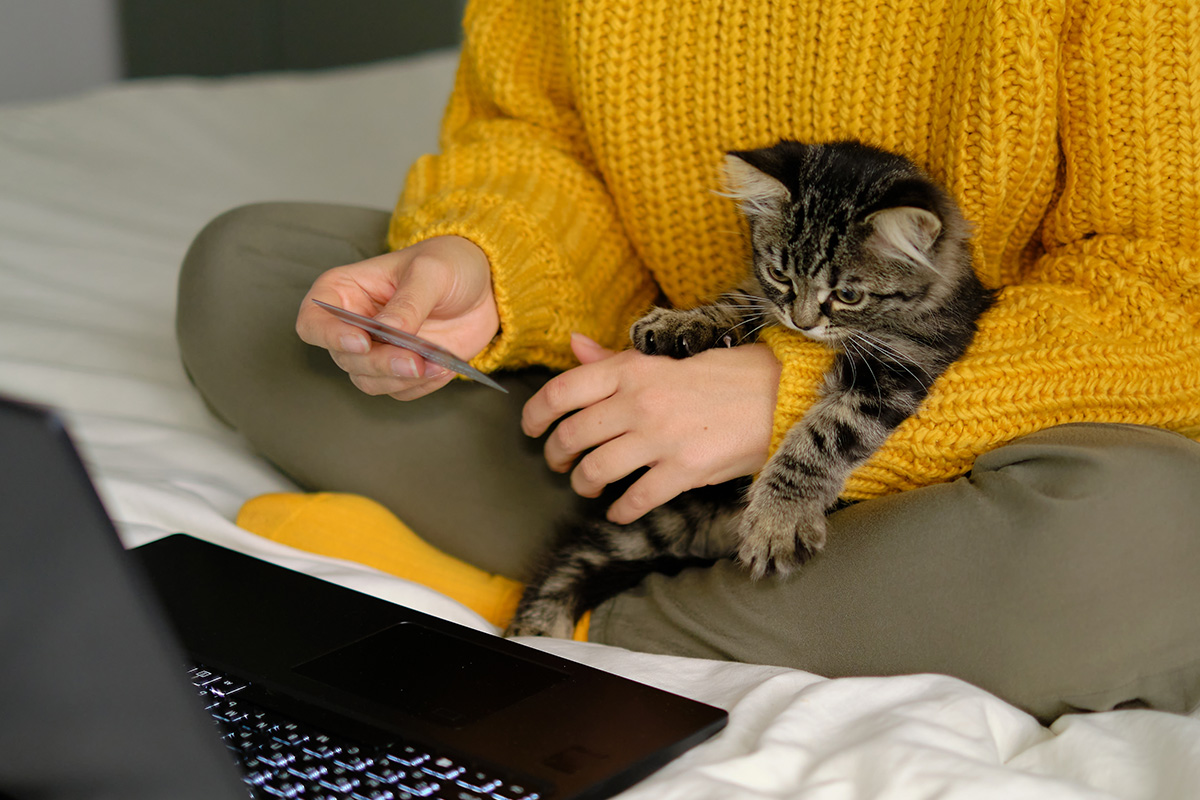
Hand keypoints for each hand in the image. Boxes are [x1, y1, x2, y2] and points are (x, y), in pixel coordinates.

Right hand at [296, 236, 498, 399]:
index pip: (313, 321)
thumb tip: (389, 331)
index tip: (362, 342)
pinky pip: (401, 391)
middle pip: (346, 358)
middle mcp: (354, 324)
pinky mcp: (402, 369)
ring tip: (438, 364)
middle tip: (413, 361)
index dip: (330, 336)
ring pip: (369, 381)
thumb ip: (409, 302)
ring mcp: (378, 350)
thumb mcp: (431, 272)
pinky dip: (421, 385)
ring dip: (402, 379)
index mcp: (345, 290)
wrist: (483, 286)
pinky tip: (444, 368)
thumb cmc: (448, 263)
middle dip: (380, 363)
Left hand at [522, 334, 781, 522]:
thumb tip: (575, 346)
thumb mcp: (666, 357)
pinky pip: (635, 500)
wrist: (780, 395)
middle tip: (558, 463)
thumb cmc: (724, 373)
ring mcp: (660, 439)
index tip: (530, 428)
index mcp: (632, 370)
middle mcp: (639, 403)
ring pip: (596, 471)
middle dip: (556, 456)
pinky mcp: (683, 471)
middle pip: (572, 436)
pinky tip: (619, 509)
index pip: (562, 391)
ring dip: (584, 484)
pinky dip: (619, 510)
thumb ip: (616, 359)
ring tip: (588, 486)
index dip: (535, 414)